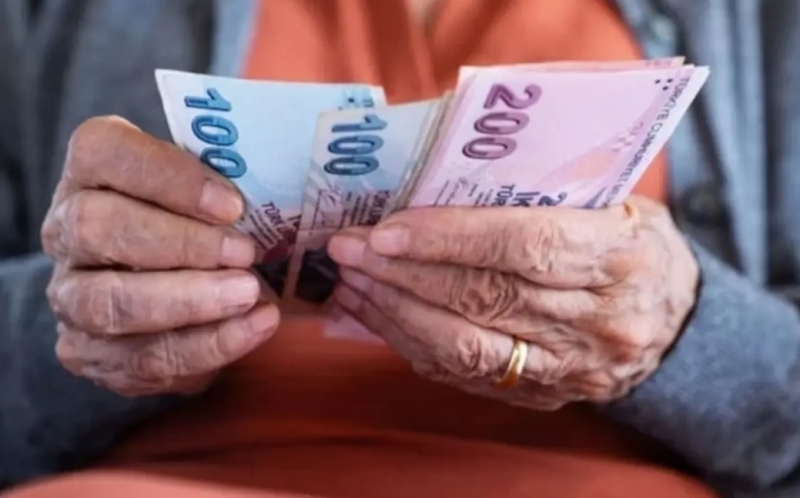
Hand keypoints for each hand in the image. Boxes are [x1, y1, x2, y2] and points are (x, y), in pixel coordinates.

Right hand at [41, 116, 279, 396]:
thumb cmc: (200, 225)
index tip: (232, 205)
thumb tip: (275, 194)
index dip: (168, 177)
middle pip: (97, 227)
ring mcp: (67, 294)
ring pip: (107, 301)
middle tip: (244, 254)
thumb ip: (223, 185)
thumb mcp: (207, 191)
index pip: (105, 153)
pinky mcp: (84, 352)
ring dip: (187, 300)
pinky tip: (251, 329)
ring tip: (248, 295)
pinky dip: (204, 346)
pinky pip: (138, 358)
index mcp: (91, 170)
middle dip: (181, 243)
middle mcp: (66, 228)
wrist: (171, 296)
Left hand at [327, 197, 698, 409]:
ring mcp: (570, 368)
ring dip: (395, 311)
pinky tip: (374, 314)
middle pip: (483, 297)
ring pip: (465, 345)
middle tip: (347, 248)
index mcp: (621, 258)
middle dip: (404, 272)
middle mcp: (598, 322)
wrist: (678, 324)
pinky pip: (463, 373)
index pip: (524, 247)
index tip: (387, 229)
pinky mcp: (543, 395)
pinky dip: (410, 342)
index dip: (449, 239)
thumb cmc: (634, 243)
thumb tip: (440, 173)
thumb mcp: (613, 200)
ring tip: (348, 280)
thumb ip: (542, 188)